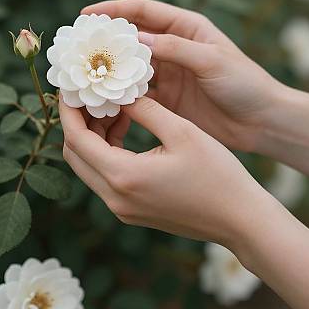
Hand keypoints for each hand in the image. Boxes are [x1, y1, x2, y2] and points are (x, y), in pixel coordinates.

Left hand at [59, 95, 271, 244]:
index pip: (76, 139)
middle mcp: (114, 198)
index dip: (68, 110)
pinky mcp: (132, 211)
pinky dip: (106, 151)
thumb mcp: (181, 131)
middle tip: (89, 95)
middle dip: (77, 122)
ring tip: (112, 108)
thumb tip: (120, 95)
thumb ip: (145, 110)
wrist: (240, 220)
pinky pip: (106, 177)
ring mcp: (122, 208)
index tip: (70, 88)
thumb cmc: (217, 174)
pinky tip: (125, 129)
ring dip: (92, 136)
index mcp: (123, 176)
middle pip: (75, 154)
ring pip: (89, 166)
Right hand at [82, 0, 283, 151]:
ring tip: (85, 74)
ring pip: (132, 67)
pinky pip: (139, 93)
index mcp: (186, 27)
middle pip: (133, 38)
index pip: (143, 11)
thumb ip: (174, 48)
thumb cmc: (245, 83)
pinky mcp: (168, 98)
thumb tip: (134, 38)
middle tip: (78, 46)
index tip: (86, 14)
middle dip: (106, 40)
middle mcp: (174, 47)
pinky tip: (107, 99)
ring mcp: (169, 73)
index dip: (114, 9)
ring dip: (111, 69)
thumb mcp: (212, 60)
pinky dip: (123, 94)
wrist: (262, 121)